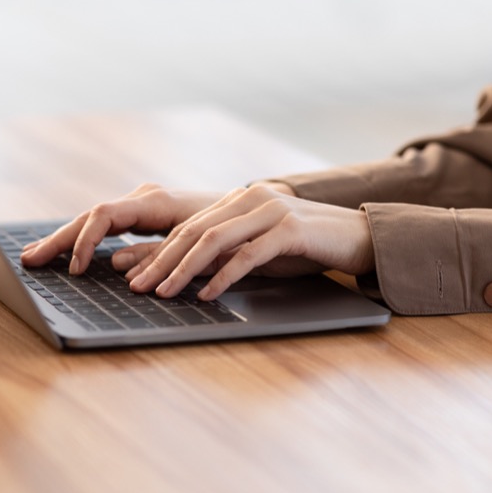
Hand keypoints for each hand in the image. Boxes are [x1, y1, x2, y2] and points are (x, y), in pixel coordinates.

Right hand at [20, 183, 225, 273]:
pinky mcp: (143, 217)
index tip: (76, 270)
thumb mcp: (203, 247)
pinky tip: (67, 253)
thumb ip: (161, 255)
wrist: (259, 211)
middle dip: (59, 239)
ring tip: (36, 255)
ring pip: (93, 221)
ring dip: (65, 239)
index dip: (85, 242)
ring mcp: (142, 207)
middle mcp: (144, 199)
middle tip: (29, 259)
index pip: (104, 215)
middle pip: (89, 216)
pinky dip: (83, 240)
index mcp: (156, 202)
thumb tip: (118, 266)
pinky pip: (104, 227)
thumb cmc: (235, 231)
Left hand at [120, 184, 374, 299]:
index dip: (155, 252)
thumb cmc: (306, 247)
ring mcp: (270, 211)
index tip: (131, 275)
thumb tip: (185, 277)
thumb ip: (225, 256)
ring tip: (163, 293)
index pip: (186, 227)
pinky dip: (223, 276)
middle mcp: (249, 198)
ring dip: (183, 270)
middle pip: (192, 232)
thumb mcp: (259, 250)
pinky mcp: (290, 229)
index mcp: (237, 200)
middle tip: (136, 287)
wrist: (360, 238)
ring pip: (214, 240)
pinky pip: (248, 254)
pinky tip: (206, 294)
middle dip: (159, 261)